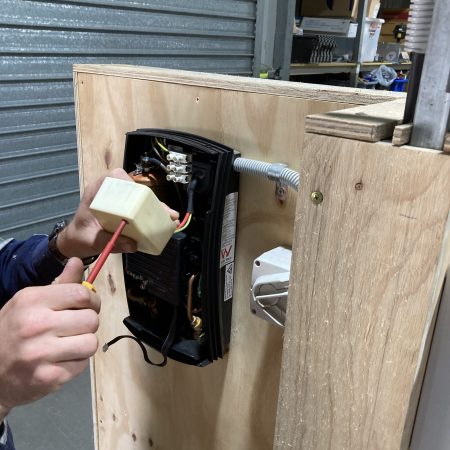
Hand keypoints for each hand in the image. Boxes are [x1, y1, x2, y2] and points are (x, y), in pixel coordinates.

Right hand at [0, 259, 99, 420]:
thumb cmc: (13, 331)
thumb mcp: (29, 302)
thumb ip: (59, 284)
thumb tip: (77, 262)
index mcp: (32, 301)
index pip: (81, 294)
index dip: (92, 300)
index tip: (89, 305)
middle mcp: (36, 325)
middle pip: (91, 319)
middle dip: (88, 323)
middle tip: (76, 327)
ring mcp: (41, 353)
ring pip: (91, 343)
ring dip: (84, 344)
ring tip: (69, 344)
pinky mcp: (48, 377)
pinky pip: (82, 364)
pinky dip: (76, 362)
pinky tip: (60, 360)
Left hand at [57, 168, 178, 258]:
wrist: (77, 242)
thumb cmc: (80, 237)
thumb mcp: (92, 241)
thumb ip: (109, 241)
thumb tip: (132, 244)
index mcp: (97, 192)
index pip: (115, 176)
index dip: (129, 183)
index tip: (141, 196)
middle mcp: (109, 192)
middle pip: (134, 188)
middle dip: (151, 200)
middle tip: (165, 212)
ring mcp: (119, 200)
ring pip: (140, 198)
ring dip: (155, 207)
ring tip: (170, 217)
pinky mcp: (126, 209)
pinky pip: (141, 207)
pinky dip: (152, 214)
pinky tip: (163, 221)